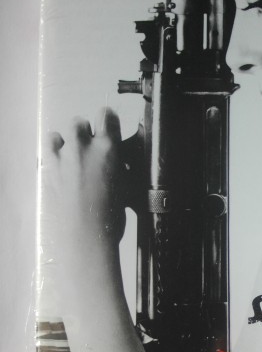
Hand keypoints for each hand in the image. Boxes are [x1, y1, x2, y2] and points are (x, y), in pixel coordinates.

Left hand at [45, 108, 125, 267]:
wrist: (86, 237)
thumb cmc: (111, 218)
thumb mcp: (125, 187)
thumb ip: (117, 166)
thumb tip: (114, 161)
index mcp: (109, 148)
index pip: (107, 115)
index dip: (107, 122)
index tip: (107, 129)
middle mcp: (83, 146)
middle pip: (80, 122)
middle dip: (85, 134)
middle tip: (90, 151)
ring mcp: (62, 157)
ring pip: (59, 134)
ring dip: (65, 143)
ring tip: (71, 160)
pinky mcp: (46, 169)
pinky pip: (46, 152)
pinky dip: (52, 155)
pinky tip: (59, 167)